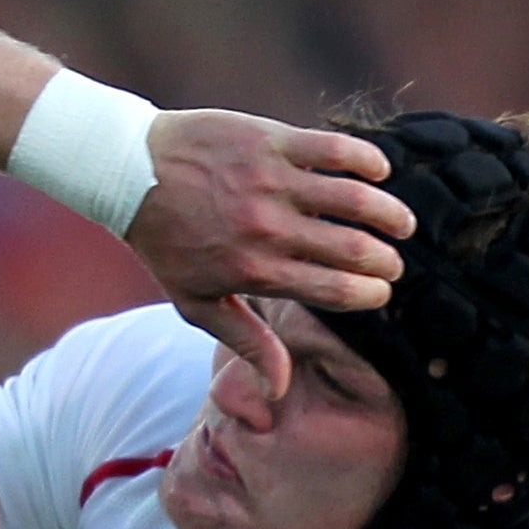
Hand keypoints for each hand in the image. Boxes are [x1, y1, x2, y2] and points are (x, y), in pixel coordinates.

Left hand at [125, 112, 410, 393]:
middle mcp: (267, 229)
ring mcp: (270, 181)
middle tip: (393, 261)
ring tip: (401, 223)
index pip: (335, 290)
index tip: (380, 292)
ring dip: (390, 214)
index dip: (369, 294)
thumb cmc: (163, 241)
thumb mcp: (194, 301)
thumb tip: (279, 388)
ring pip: (354, 199)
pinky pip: (334, 149)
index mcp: (254, 271)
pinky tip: (379, 173)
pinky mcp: (270, 140)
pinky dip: (366, 161)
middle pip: (354, 249)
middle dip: (385, 261)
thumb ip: (244, 341)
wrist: (127, 170)